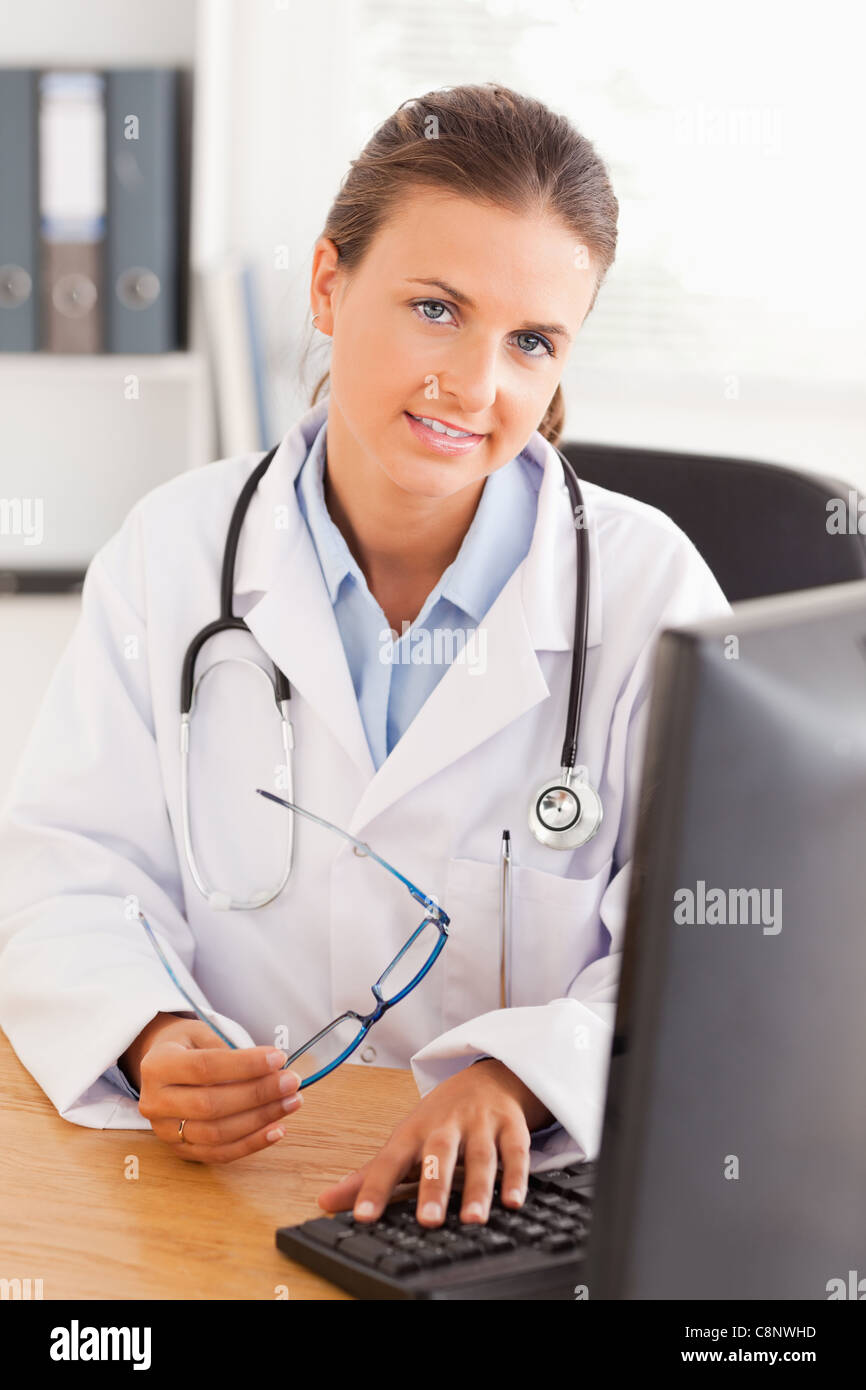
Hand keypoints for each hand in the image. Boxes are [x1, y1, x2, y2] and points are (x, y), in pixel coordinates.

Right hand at [131, 1014, 303, 1162]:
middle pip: (211, 1104)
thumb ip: (229, 1049)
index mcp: (158, 1065)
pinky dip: (251, 1144)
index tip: (278, 1058)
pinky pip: (219, 1154)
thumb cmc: (187, 1046)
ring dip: (260, 1120)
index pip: (205, 1068)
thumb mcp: (201, 1032)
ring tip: (291, 1102)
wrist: (160, 1067)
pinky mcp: (180, 1150)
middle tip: (291, 1082)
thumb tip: (271, 1068)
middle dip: (258, 1094)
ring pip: (217, 1134)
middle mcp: (156, 1102)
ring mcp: (165, 1131)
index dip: (245, 1065)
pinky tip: (277, 1129)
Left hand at [317, 1057, 553, 1225]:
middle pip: (438, 1154)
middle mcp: (447, 1126)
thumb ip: (369, 1175)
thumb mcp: (403, 1140)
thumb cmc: (440, 1117)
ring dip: (478, 1188)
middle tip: (428, 1220)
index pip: (390, 1160)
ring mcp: (481, 1124)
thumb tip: (326, 1202)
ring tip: (472, 1219)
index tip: (363, 1216)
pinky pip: (516, 1152)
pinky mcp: (512, 1127)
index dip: (375, 1187)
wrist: (488, 1076)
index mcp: (414, 1131)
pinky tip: (514, 1201)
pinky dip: (517, 1176)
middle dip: (433, 1186)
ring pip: (481, 1156)